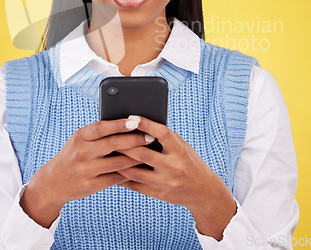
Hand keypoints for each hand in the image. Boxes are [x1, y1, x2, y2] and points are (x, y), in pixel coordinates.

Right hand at [20, 117, 150, 227]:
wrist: (52, 183)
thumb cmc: (72, 155)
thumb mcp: (79, 140)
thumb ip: (98, 133)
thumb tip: (128, 124)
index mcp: (80, 137)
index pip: (102, 128)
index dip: (119, 124)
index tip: (136, 121)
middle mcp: (82, 152)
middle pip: (113, 144)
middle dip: (134, 140)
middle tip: (150, 137)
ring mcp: (87, 170)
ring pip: (118, 162)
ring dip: (136, 157)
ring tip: (150, 152)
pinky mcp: (92, 185)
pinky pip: (116, 178)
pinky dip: (130, 173)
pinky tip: (141, 168)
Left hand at [115, 115, 236, 239]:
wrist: (203, 191)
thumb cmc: (189, 162)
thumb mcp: (182, 147)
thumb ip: (164, 139)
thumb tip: (139, 126)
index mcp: (180, 150)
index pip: (162, 134)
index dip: (146, 124)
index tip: (131, 117)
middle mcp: (173, 166)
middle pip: (143, 154)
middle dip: (125, 144)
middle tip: (110, 136)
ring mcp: (165, 182)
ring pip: (135, 171)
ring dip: (119, 161)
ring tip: (107, 153)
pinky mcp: (159, 194)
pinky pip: (135, 185)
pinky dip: (122, 177)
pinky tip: (112, 169)